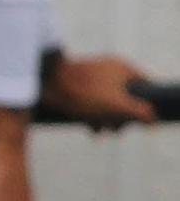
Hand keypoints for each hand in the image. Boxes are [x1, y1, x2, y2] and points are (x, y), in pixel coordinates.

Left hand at [42, 55, 156, 131]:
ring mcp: (94, 77)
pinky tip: (88, 127)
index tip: (135, 121)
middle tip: (114, 130)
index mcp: (124, 69)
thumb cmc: (84, 95)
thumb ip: (139, 112)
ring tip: (98, 131)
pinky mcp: (79, 86)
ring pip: (108, 102)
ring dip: (106, 119)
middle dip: (121, 117)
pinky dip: (92, 115)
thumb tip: (152, 119)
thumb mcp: (116, 106)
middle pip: (126, 96)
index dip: (144, 105)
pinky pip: (92, 103)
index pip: (145, 86)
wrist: (47, 85)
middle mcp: (111, 69)